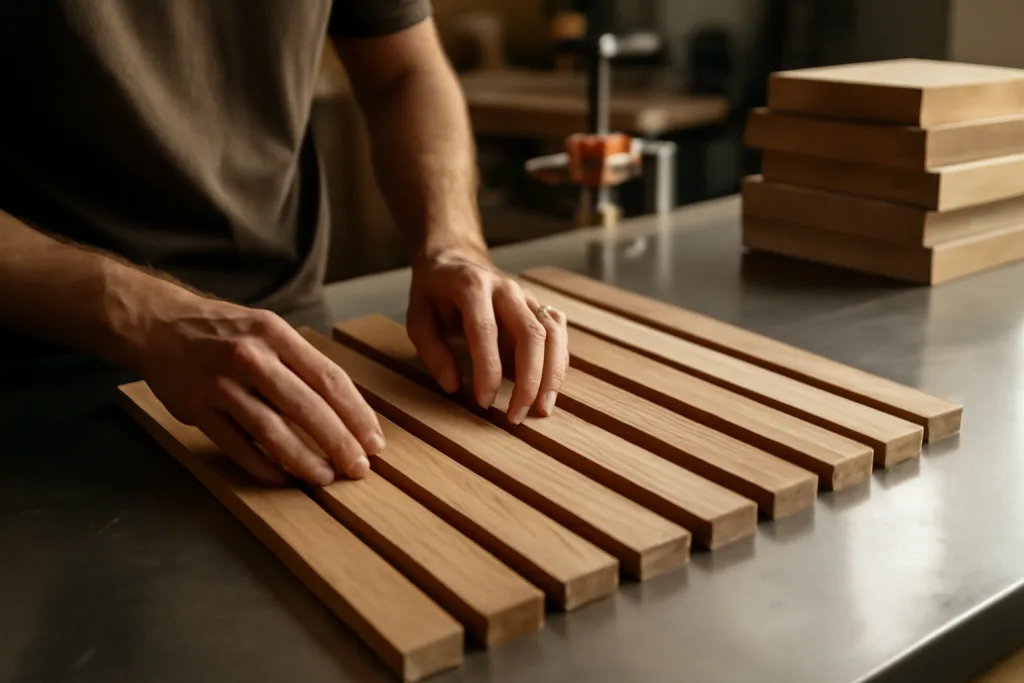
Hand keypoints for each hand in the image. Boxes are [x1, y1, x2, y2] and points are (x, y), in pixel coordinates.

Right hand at [136, 290, 383, 486]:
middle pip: (305, 407)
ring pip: (270, 430)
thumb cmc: (225, 332)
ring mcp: (220, 384)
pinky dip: (261, 466)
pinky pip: (236, 445)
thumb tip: (346, 411)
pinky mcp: (196, 408)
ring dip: (302, 459)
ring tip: (324, 477)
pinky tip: (282, 478)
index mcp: (276, 334)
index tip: (374, 441)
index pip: (328, 378)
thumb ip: (301, 365)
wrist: (158, 324)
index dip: (356, 413)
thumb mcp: (267, 330)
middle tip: (358, 468)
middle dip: (338, 442)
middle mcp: (250, 357)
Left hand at [406, 245, 568, 422]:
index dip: (488, 370)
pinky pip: (558, 334)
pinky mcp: (538, 307)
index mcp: (472, 287)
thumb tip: (453, 386)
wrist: (456, 259)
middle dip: (529, 380)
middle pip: (531, 334)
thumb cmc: (434, 292)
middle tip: (517, 415)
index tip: (484, 402)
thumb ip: (432, 351)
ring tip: (543, 409)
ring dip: (552, 375)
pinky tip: (550, 388)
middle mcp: (506, 289)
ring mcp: (527, 296)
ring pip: (553, 334)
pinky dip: (559, 362)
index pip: (486, 331)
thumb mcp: (418, 317)